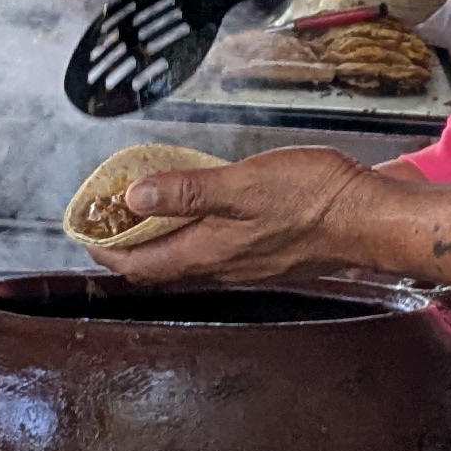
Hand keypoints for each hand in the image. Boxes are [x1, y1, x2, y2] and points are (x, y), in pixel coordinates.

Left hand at [111, 141, 410, 289]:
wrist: (365, 218)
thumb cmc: (312, 200)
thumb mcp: (242, 184)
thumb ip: (187, 191)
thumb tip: (134, 198)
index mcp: (208, 252)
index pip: (139, 265)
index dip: (105, 251)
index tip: (84, 229)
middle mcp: (222, 265)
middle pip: (158, 265)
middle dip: (125, 245)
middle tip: (105, 218)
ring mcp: (244, 262)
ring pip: (184, 257)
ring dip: (157, 238)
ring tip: (142, 209)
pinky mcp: (263, 253)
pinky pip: (212, 249)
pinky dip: (189, 231)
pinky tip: (197, 208)